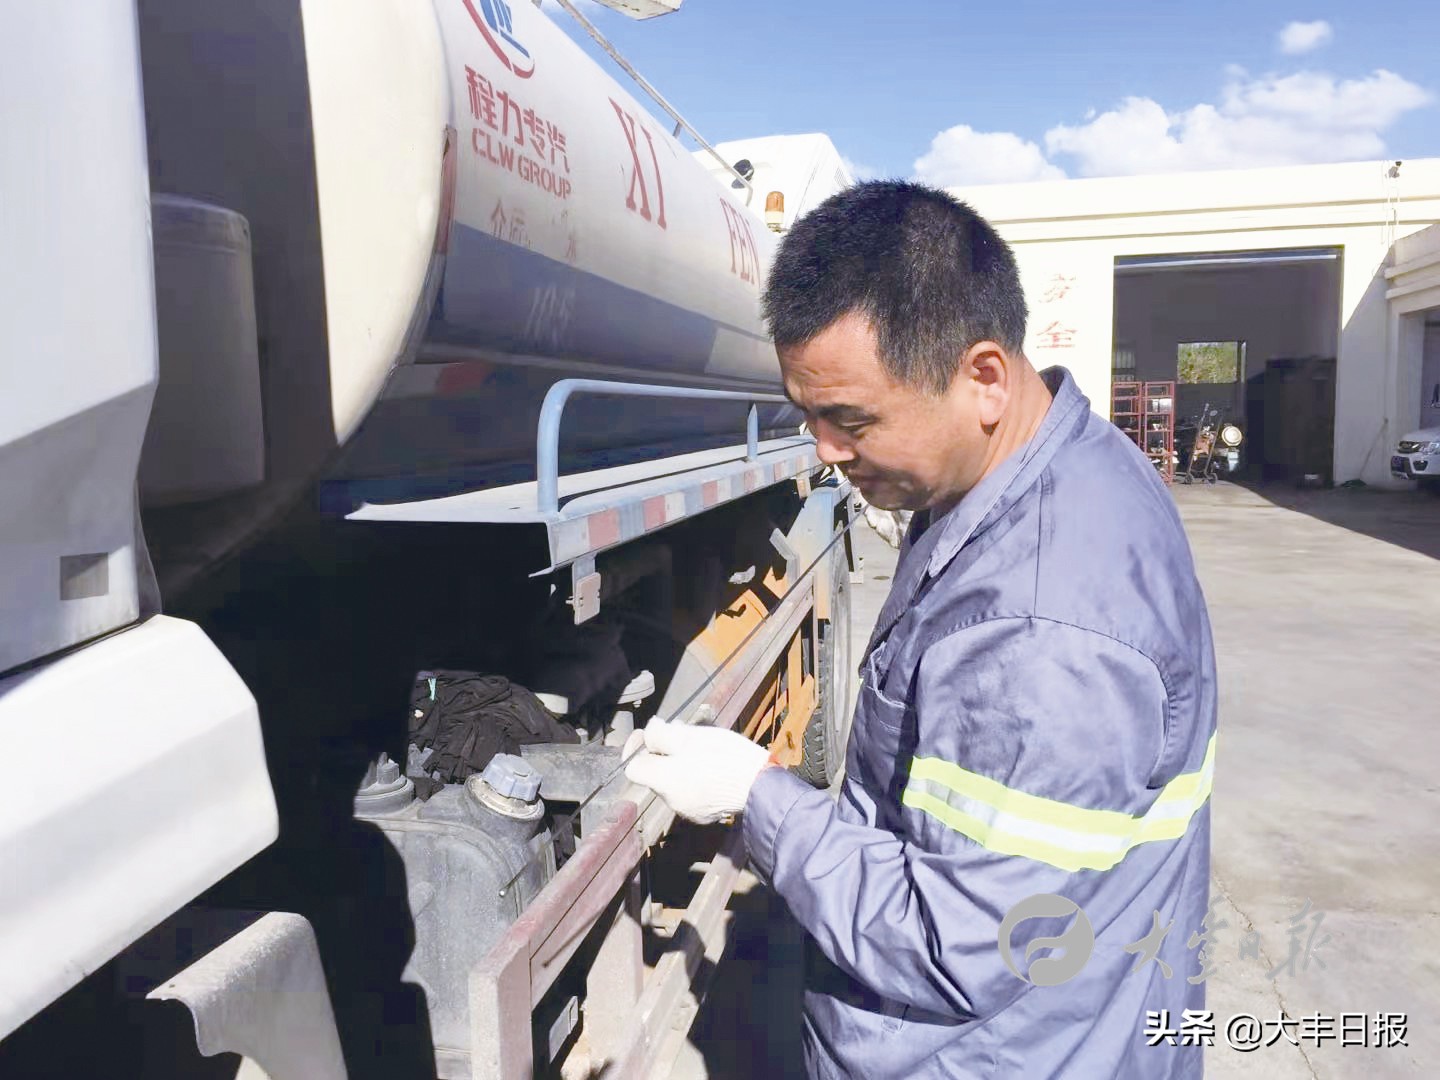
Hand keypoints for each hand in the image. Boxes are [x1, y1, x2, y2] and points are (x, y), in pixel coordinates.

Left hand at [623, 719, 770, 824]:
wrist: (760, 786)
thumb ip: (662, 734)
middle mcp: (670, 800)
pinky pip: (688, 794)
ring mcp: (686, 811)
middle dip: (662, 752)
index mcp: (665, 780)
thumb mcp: (693, 736)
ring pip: (672, 783)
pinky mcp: (702, 815)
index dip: (636, 748)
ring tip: (698, 746)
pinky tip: (709, 766)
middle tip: (680, 732)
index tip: (649, 735)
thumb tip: (648, 731)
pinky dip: (692, 779)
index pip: (632, 768)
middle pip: (655, 774)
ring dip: (678, 764)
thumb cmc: (727, 756)